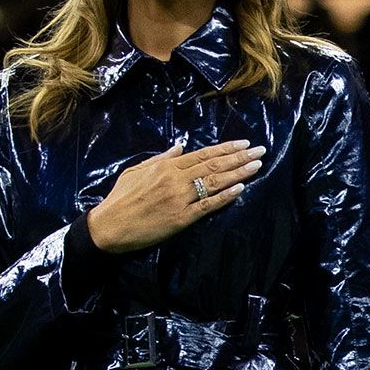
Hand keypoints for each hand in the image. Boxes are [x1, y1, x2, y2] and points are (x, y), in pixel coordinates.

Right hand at [86, 138, 265, 252]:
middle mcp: (175, 179)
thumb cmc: (120, 199)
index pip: (202, 154)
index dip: (226, 148)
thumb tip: (180, 146)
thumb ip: (160, 158)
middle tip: (260, 150)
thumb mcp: (136, 171)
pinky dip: (225, 197)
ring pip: (214, 182)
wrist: (108, 226)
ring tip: (257, 165)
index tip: (244, 143)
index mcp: (165, 166)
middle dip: (240, 156)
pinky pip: (207, 206)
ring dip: (239, 173)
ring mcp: (179, 198)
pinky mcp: (181, 218)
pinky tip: (241, 189)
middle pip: (214, 165)